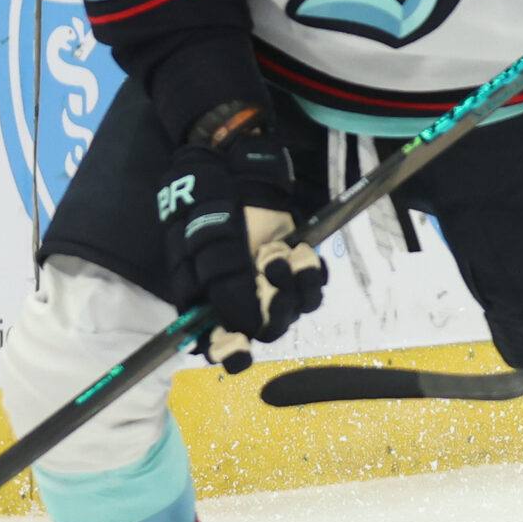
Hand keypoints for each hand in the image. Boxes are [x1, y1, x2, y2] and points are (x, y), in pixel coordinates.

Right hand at [157, 120, 325, 372]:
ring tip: (280, 252)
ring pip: (296, 306)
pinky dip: (310, 269)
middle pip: (269, 327)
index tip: (237, 346)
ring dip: (294, 283)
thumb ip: (224, 288)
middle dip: (275, 306)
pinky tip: (298, 248)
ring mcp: (274, 285)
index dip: (231, 352)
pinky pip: (314, 283)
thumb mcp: (208, 244)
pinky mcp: (298, 266)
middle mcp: (247, 300)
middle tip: (269, 273)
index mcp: (214, 302)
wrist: (236, 169)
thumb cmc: (211, 207)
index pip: (222, 344)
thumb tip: (242, 327)